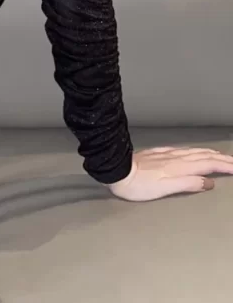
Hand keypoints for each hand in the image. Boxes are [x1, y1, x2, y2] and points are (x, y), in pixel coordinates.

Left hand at [108, 145, 232, 200]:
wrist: (118, 171)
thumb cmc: (139, 185)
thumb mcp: (165, 189)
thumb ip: (187, 184)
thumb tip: (208, 182)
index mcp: (179, 167)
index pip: (207, 165)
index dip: (224, 166)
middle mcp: (175, 158)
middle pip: (203, 156)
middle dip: (221, 158)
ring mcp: (167, 154)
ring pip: (194, 152)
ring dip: (210, 153)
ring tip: (221, 155)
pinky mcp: (159, 153)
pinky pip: (184, 150)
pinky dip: (195, 151)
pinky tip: (195, 152)